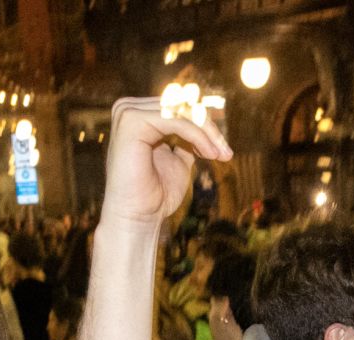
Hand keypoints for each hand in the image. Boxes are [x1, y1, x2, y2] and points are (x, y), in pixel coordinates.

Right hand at [101, 97, 232, 227]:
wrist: (137, 219)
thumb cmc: (155, 196)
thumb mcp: (178, 160)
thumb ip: (187, 140)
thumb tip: (206, 124)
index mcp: (137, 116)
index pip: (178, 107)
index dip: (204, 126)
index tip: (222, 151)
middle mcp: (128, 109)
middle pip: (181, 105)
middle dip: (208, 128)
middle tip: (226, 152)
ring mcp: (127, 113)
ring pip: (181, 110)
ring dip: (206, 132)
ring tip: (220, 154)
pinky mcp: (131, 122)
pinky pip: (175, 120)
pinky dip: (197, 136)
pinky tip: (209, 154)